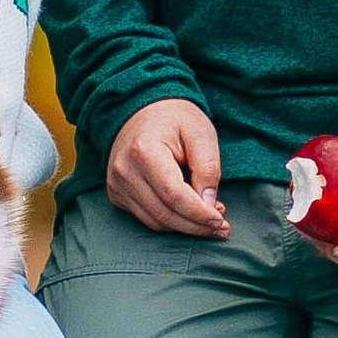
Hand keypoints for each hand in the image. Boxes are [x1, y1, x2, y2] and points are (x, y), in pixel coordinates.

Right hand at [108, 99, 229, 238]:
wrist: (142, 110)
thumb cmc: (176, 119)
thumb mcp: (201, 132)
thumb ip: (208, 168)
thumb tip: (209, 205)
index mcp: (144, 151)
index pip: (173, 195)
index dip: (198, 213)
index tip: (220, 221)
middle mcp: (125, 171)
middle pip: (164, 214)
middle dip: (195, 226)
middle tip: (221, 227)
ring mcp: (117, 184)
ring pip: (155, 222)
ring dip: (185, 227)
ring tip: (209, 220)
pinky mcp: (117, 194)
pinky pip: (146, 218)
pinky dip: (170, 221)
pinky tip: (188, 214)